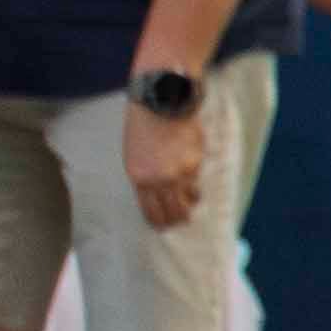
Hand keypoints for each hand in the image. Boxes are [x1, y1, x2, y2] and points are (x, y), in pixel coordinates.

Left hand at [125, 101, 207, 231]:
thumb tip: (159, 195)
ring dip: (190, 205)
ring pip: (189, 200)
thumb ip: (146, 178)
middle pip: (173, 212)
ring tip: (190, 206)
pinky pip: (195, 181)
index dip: (158, 222)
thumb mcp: (134, 156)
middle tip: (180, 222)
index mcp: (139, 178)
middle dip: (177, 220)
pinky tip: (192, 182)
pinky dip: (194, 184)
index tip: (162, 226)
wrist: (161, 103)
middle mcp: (160, 180)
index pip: (151, 211)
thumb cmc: (142, 127)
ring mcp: (179, 173)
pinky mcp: (195, 163)